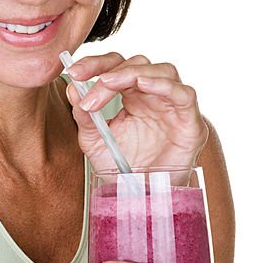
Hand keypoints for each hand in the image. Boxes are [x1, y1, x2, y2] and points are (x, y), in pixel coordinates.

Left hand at [65, 52, 208, 171]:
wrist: (142, 198)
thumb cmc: (122, 168)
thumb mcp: (95, 142)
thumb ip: (85, 117)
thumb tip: (73, 89)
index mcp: (131, 96)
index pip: (116, 67)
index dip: (95, 64)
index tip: (73, 72)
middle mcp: (154, 96)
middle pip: (138, 64)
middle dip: (110, 71)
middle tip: (86, 84)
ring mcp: (174, 106)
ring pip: (163, 71)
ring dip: (133, 73)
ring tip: (108, 82)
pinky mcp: (190, 121)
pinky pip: (185, 94)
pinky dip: (165, 85)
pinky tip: (143, 84)